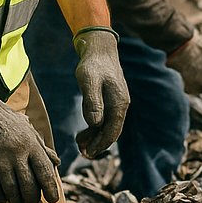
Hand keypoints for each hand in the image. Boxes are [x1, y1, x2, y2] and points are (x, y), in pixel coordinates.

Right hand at [0, 72, 59, 202]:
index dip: (51, 188)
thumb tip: (58, 163)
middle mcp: (18, 153)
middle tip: (31, 202)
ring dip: (16, 200)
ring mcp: (0, 159)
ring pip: (11, 189)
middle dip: (32, 198)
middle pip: (29, 185)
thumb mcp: (29, 131)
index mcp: (32, 144)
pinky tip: (1, 199)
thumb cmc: (8, 122)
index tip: (54, 200)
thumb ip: (43, 148)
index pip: (45, 171)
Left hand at [72, 26, 129, 158]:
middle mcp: (121, 105)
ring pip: (109, 127)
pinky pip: (106, 119)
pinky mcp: (111, 100)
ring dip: (96, 137)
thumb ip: (92, 102)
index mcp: (119, 103)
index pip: (112, 131)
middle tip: (81, 151)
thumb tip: (95, 124)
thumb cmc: (93, 64)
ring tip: (79, 142)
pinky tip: (84, 130)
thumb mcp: (89, 82)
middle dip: (98, 144)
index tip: (88, 154)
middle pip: (112, 132)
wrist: (100, 49)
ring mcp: (117, 103)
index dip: (100, 145)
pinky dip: (96, 128)